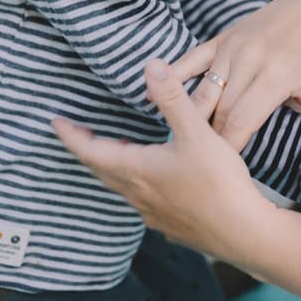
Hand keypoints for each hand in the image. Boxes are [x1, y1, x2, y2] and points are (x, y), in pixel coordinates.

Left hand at [53, 60, 275, 262]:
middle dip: (88, 148)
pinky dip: (137, 183)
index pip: (90, 151)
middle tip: (79, 131)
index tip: (56, 121)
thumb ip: (173, 99)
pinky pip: (143, 201)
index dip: (71, 135)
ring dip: (113, 166)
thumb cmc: (219, 183)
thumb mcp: (196, 134)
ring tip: (116, 149)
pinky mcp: (171, 224)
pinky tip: (154, 179)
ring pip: (123, 186)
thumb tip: (151, 66)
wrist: (244, 233)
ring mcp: (153, 213)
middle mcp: (138, 195)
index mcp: (137, 170)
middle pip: (102, 169)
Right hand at [168, 0, 300, 171]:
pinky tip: (157, 100)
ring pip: (201, 91)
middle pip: (217, 110)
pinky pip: (189, 61)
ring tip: (182, 144)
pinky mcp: (220, 39)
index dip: (228, 148)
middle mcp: (248, 61)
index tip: (221, 171)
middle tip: (200, 165)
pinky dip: (173, 80)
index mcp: (275, 77)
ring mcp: (230, 48)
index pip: (241, 121)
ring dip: (190, 118)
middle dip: (208, 139)